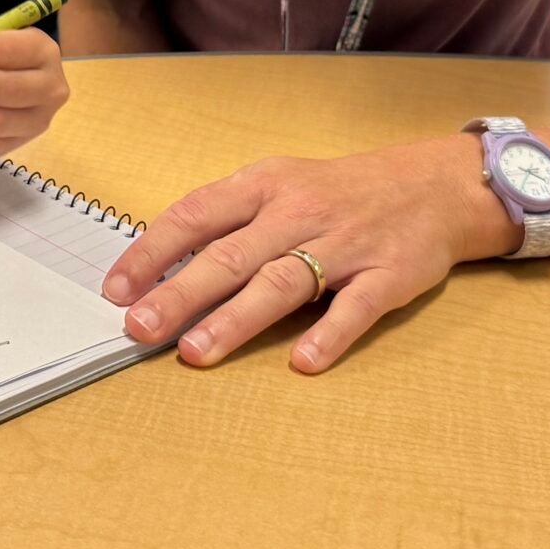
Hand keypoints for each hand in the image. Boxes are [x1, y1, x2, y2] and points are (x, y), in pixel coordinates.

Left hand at [98, 136, 511, 373]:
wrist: (432, 185)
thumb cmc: (337, 192)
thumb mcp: (278, 185)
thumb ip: (227, 221)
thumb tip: (160, 266)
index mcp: (264, 186)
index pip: (195, 215)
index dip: (153, 252)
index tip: (116, 289)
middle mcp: (298, 212)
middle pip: (231, 255)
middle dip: (180, 294)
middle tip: (140, 328)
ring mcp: (345, 244)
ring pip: (282, 282)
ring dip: (235, 319)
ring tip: (196, 352)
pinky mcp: (388, 274)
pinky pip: (355, 307)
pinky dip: (328, 334)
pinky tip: (300, 363)